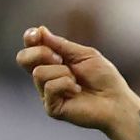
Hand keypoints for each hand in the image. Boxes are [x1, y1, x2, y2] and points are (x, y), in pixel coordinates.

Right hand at [17, 26, 134, 133]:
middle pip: (23, 58)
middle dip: (40, 53)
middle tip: (61, 59)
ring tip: (76, 80)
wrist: (116, 101)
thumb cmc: (104, 77)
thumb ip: (61, 45)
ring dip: (61, 72)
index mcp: (52, 61)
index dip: (30, 38)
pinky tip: (77, 91)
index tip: (37, 34)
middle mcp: (47, 77)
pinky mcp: (52, 107)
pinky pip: (49, 87)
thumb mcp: (84, 54)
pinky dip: (66, 84)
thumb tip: (40, 31)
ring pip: (38, 73)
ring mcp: (47, 93)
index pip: (31, 47)